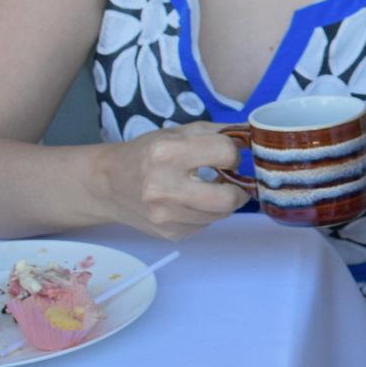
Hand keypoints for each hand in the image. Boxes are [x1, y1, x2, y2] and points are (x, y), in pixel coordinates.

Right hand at [95, 121, 249, 239]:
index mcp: (167, 153)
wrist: (107, 184)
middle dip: (238, 190)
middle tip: (231, 182)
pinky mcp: (169, 233)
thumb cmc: (146, 153)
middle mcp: (164, 187)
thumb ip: (218, 133)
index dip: (233, 154)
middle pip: (228, 198)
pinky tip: (190, 203)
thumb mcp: (177, 133)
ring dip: (222, 202)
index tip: (227, 156)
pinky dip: (206, 214)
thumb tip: (257, 136)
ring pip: (221, 215)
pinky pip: (205, 225)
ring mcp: (166, 215)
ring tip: (208, 190)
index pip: (225, 153)